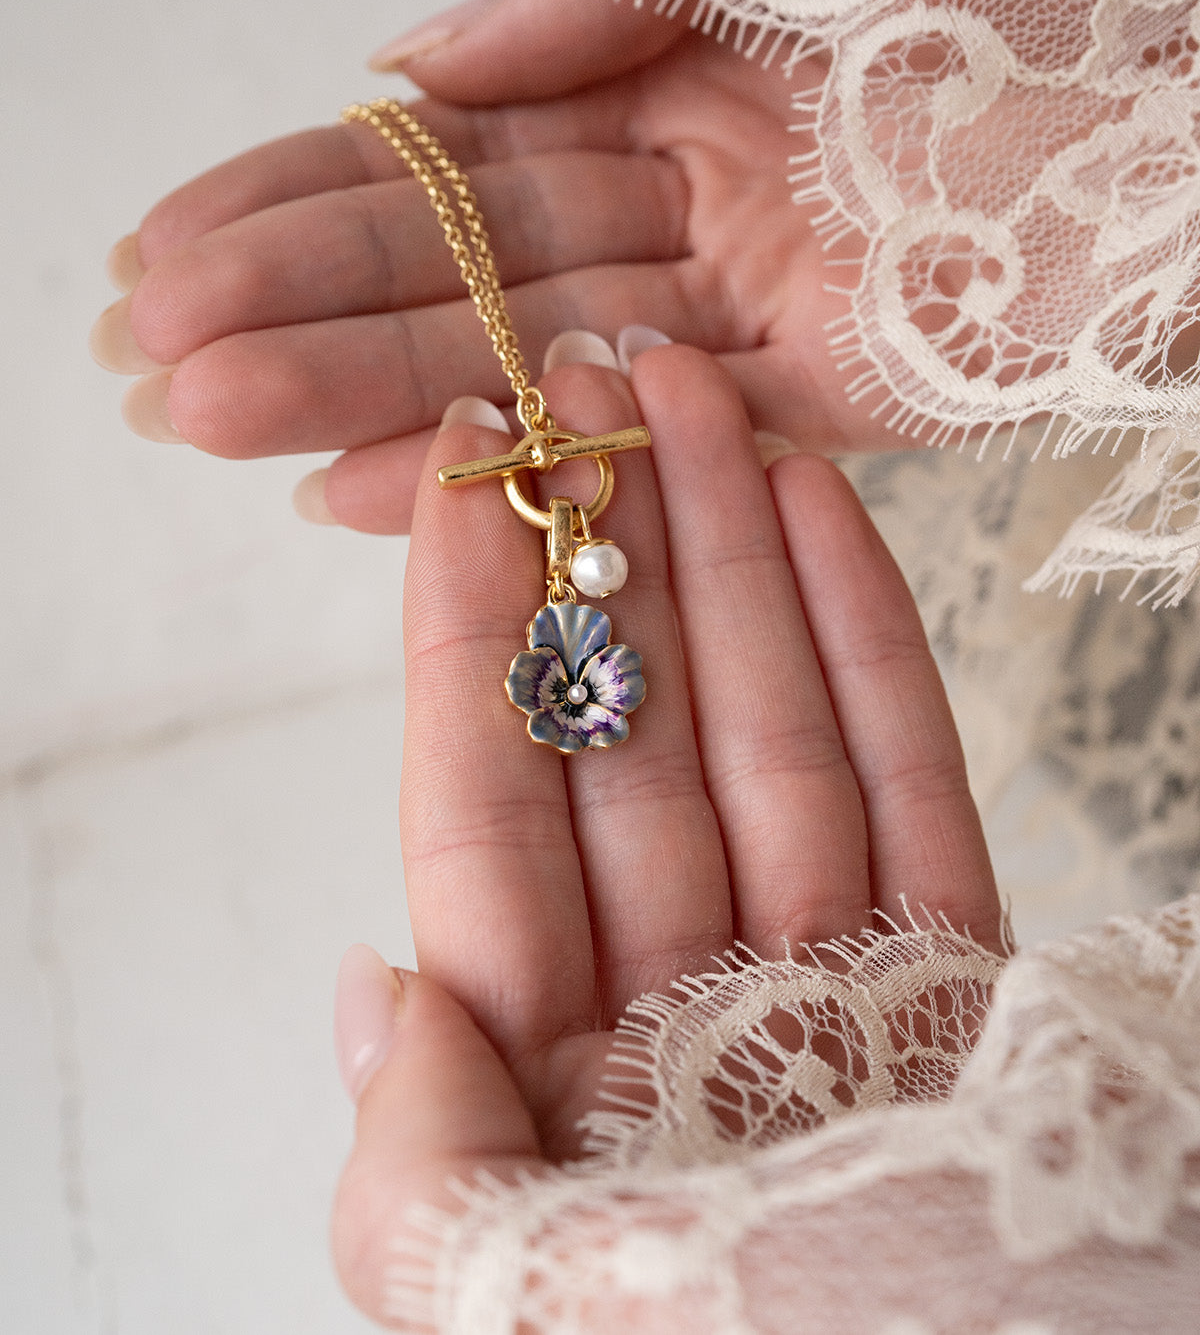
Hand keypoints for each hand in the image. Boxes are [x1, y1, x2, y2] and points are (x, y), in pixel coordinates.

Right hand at [95, 0, 899, 535]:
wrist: (1194, 48)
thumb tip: (402, 67)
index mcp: (668, 80)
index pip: (450, 161)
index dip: (303, 202)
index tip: (170, 248)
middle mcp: (689, 211)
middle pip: (466, 283)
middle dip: (301, 318)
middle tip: (150, 369)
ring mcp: (749, 320)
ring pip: (534, 374)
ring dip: (367, 404)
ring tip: (213, 424)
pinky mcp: (830, 411)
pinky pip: (651, 452)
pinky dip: (520, 472)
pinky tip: (374, 493)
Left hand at [329, 343, 1000, 1324]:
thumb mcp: (537, 1306)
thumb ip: (416, 1172)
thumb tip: (369, 991)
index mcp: (559, 1083)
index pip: (493, 805)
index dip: (473, 625)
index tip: (467, 474)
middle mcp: (681, 1009)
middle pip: (630, 734)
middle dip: (610, 549)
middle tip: (597, 385)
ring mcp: (821, 977)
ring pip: (764, 727)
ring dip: (734, 555)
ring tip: (705, 405)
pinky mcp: (953, 973)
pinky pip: (908, 779)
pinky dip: (865, 641)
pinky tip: (818, 513)